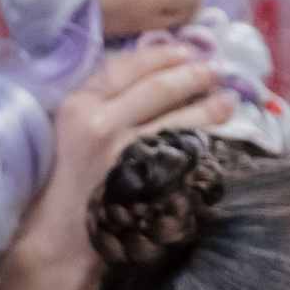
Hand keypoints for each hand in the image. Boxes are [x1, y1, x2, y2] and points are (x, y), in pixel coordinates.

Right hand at [6, 44, 234, 273]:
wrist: (63, 239)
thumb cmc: (69, 184)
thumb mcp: (70, 133)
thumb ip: (100, 103)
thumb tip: (149, 74)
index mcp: (78, 106)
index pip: (125, 67)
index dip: (160, 55)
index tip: (185, 51)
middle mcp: (101, 122)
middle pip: (158, 86)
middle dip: (192, 74)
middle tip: (216, 69)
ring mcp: (126, 152)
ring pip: (178, 118)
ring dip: (209, 106)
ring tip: (227, 101)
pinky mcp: (147, 179)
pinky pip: (184, 152)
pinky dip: (204, 142)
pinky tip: (217, 137)